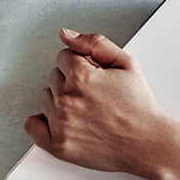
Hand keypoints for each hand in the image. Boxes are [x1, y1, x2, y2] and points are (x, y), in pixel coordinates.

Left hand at [23, 30, 170, 176]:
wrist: (147, 144)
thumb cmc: (139, 107)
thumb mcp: (126, 63)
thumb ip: (94, 43)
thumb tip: (66, 35)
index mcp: (81, 76)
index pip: (64, 57)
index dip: (82, 64)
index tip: (95, 77)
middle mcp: (66, 99)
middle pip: (54, 77)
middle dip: (72, 81)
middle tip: (94, 94)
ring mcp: (60, 123)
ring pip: (45, 98)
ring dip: (61, 100)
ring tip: (86, 110)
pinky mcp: (58, 145)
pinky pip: (32, 126)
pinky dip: (42, 122)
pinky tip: (62, 121)